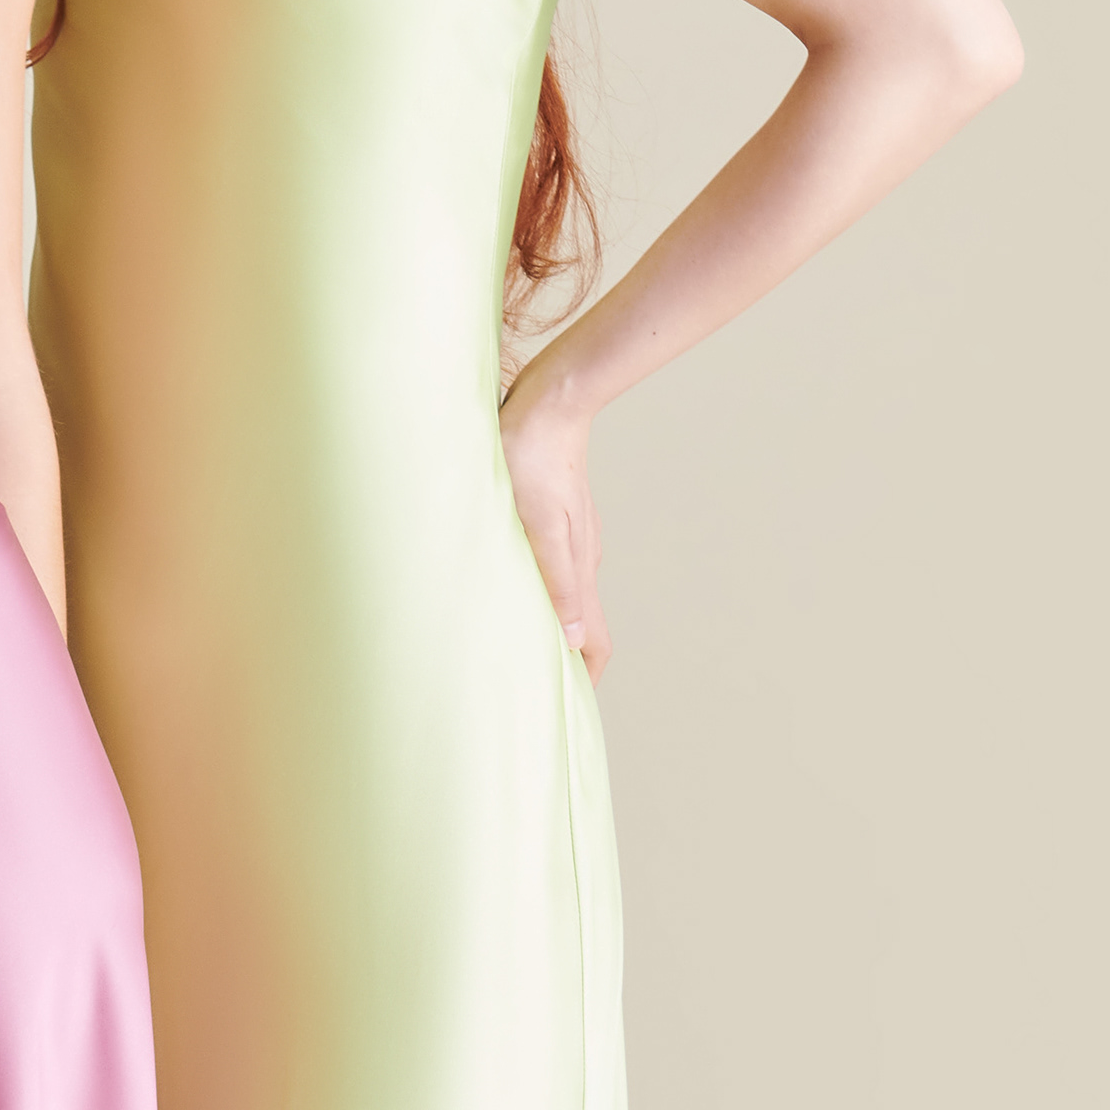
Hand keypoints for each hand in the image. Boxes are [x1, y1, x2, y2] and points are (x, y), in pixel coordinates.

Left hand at [500, 362, 610, 680]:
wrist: (550, 400)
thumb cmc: (532, 459)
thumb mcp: (540, 524)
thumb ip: (557, 580)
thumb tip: (576, 640)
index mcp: (580, 569)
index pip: (595, 643)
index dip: (586, 680)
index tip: (568, 709)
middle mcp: (581, 560)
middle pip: (584, 626)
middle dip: (567, 663)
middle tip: (537, 691)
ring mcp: (571, 539)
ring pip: (567, 598)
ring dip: (553, 628)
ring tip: (520, 650)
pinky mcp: (557, 518)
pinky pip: (553, 571)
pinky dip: (542, 595)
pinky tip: (514, 591)